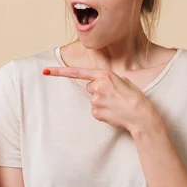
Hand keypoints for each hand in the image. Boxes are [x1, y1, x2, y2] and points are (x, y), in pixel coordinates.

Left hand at [43, 67, 159, 133]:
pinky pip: (94, 111)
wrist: (140, 115)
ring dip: (102, 102)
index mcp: (104, 75)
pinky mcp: (95, 112)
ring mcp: (95, 100)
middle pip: (89, 87)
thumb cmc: (134, 97)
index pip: (78, 72)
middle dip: (98, 91)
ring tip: (115, 105)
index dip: (59, 72)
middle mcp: (97, 85)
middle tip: (114, 96)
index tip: (46, 71)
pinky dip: (102, 112)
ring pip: (92, 99)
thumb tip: (98, 83)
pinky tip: (113, 112)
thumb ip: (108, 79)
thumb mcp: (123, 80)